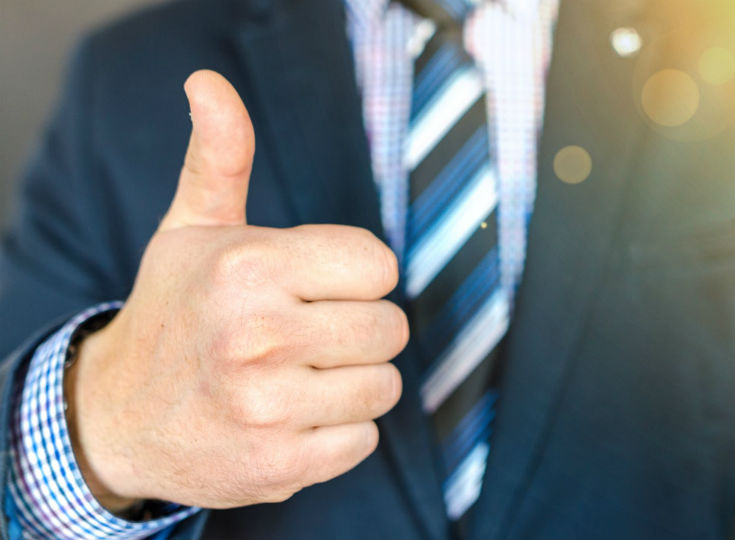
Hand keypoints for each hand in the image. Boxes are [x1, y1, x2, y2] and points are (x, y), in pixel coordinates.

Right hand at [65, 70, 406, 511]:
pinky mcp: (280, 465)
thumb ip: (220, 156)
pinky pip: (364, 440)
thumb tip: (208, 83)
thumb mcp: (192, 229)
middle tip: (307, 332)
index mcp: (249, 268)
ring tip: (298, 375)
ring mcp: (269, 407)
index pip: (379, 265)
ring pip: (384, 385)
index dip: (354, 275)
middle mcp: (259, 336)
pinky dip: (339, 431)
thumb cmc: (175, 312)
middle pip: (390, 327)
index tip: (317, 285)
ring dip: (351, 381)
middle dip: (357, 328)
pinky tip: (293, 416)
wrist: (121, 416)